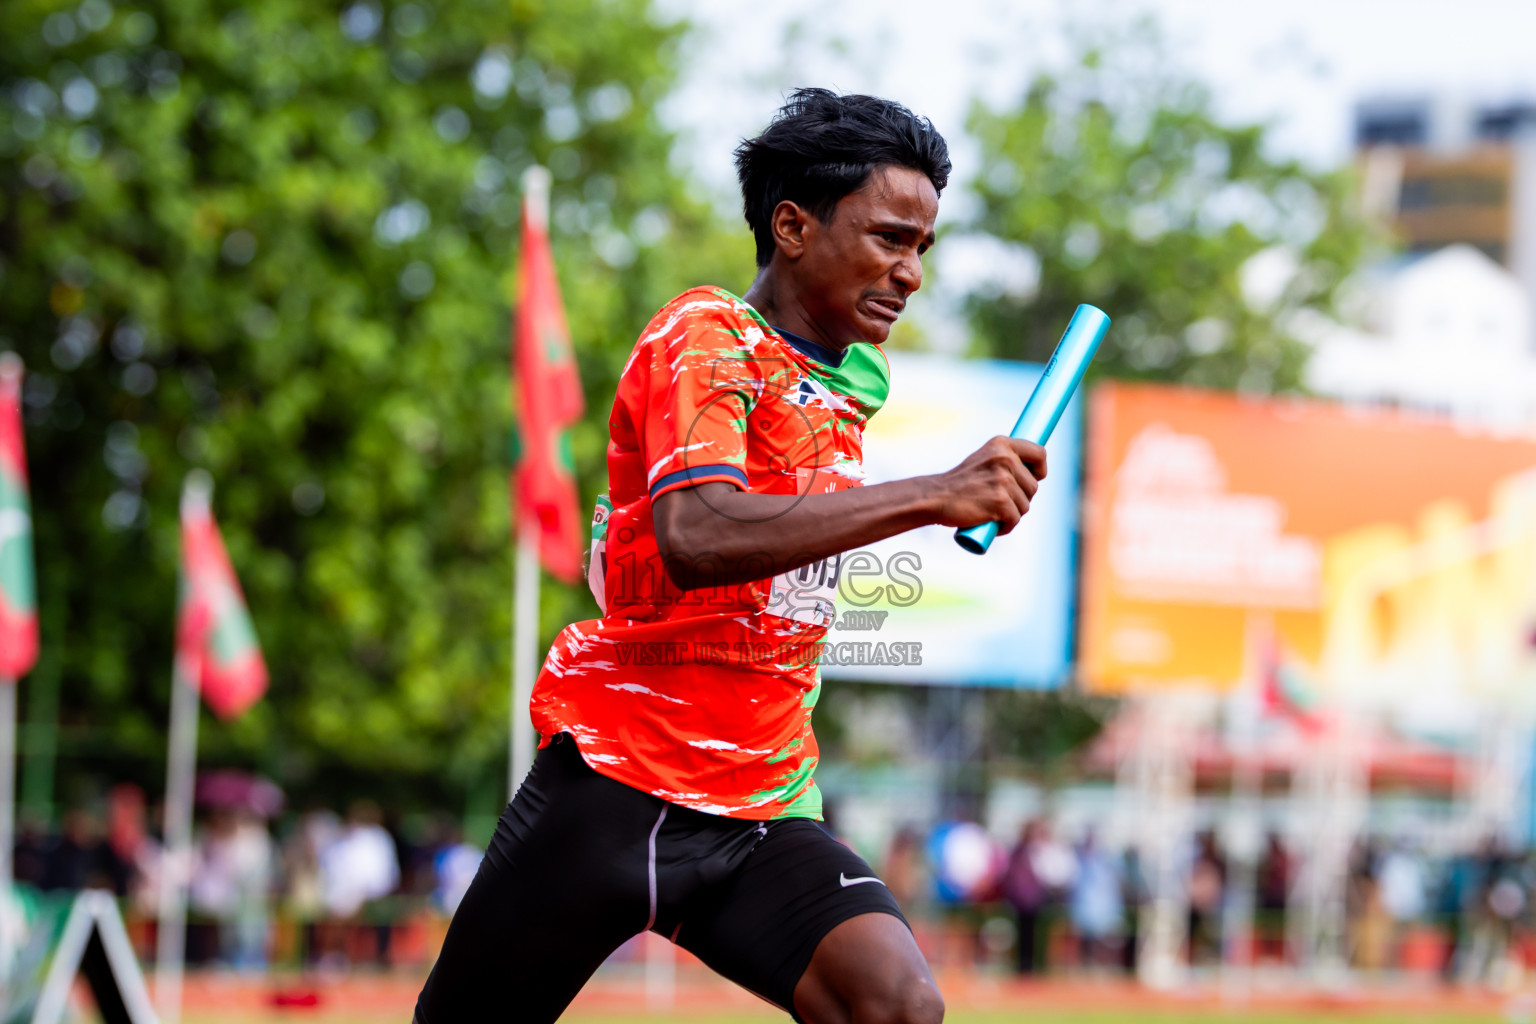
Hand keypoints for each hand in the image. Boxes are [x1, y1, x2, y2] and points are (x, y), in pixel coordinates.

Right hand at [926, 436, 1045, 533]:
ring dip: (1011, 514)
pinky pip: (1015, 519)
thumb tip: (1035, 473)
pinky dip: (1005, 527)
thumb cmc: (960, 483)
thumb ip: (1006, 461)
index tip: (1031, 479)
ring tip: (991, 512)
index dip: (1039, 470)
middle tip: (999, 502)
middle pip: (1033, 486)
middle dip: (1020, 499)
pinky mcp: (1000, 502)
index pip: (1040, 453)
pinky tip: (992, 524)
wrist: (935, 497)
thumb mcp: (984, 460)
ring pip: (1025, 505)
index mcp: (1002, 444)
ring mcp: (1003, 480)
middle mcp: (1005, 459)